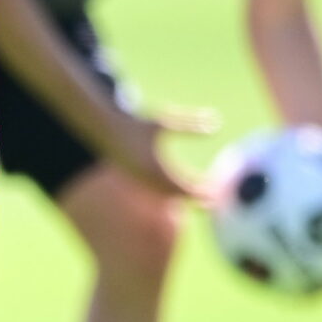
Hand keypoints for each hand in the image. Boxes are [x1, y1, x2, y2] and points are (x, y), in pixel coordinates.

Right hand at [99, 101, 214, 199]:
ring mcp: (141, 183)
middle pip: (179, 197)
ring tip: (202, 194)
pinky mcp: (137, 181)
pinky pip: (157, 193)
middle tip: (216, 198)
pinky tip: (180, 187)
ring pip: (168, 197)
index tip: (218, 188)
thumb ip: (190, 124)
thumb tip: (217, 124)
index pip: (186, 189)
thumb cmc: (134, 123)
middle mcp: (149, 181)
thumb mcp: (163, 122)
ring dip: (185, 196)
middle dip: (197, 198)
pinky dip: (172, 192)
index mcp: (157, 170)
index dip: (204, 190)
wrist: (103, 129)